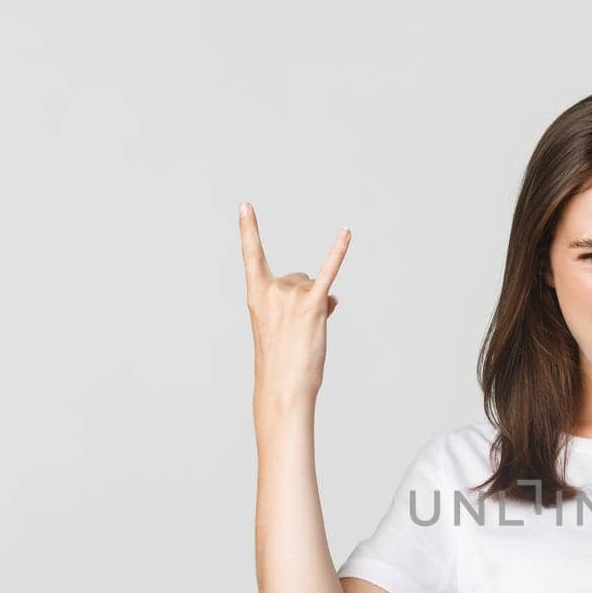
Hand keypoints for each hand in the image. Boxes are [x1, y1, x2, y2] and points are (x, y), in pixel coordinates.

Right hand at [239, 201, 350, 406]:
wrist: (283, 387)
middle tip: (297, 329)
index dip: (248, 229)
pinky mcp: (313, 305)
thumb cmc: (282, 361)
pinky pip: (328, 273)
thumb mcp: (283, 326)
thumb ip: (300, 303)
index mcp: (256, 294)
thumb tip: (333, 296)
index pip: (251, 255)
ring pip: (315, 286)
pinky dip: (338, 253)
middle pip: (299, 277)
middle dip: (304, 298)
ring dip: (318, 305)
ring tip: (308, 332)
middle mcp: (272, 290)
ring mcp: (292, 296)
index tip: (246, 205)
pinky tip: (346, 233)